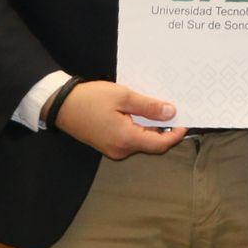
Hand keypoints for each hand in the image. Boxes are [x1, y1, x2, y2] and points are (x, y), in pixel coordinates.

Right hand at [53, 80, 189, 158]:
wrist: (61, 105)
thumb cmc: (91, 99)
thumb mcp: (123, 96)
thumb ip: (149, 107)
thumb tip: (171, 113)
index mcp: (126, 139)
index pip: (160, 144)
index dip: (176, 134)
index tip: (185, 120)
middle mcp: (121, 150)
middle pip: (152, 144)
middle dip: (165, 129)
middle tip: (173, 110)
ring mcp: (113, 149)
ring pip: (141, 141)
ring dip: (151, 127)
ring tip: (157, 108)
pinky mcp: (107, 145)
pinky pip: (130, 139)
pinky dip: (140, 128)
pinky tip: (141, 113)